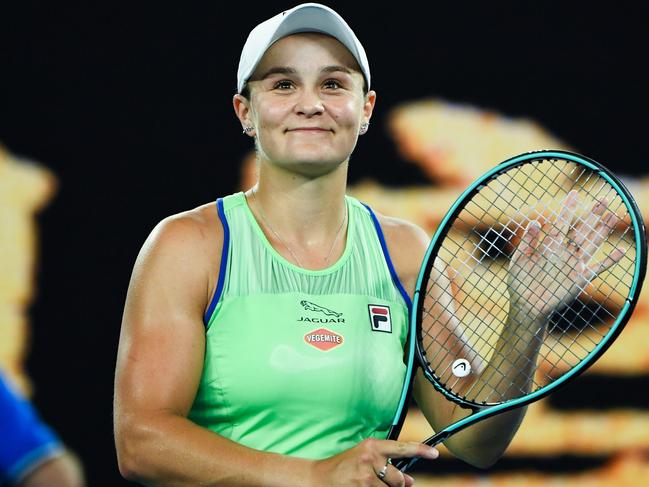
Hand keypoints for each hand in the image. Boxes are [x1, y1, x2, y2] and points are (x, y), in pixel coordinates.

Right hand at [309, 438, 438, 486]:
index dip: (420, 450)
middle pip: (399, 478)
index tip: (435, 453)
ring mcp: (366, 476)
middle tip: (381, 483)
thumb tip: (410, 480)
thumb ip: (386, 465)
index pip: (402, 447)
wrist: (319, 478)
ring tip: (368, 484)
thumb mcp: (363, 458)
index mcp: (372, 446)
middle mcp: (370, 459)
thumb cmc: (343, 467)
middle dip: (397, 484)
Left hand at [507, 190, 624, 318]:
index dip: (568, 208)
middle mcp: (565, 252)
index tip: (575, 193)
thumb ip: (528, 242)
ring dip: (603, 230)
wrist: (527, 306)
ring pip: (592, 243)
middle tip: (604, 198)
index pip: (562, 222)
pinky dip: (610, 260)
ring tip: (614, 215)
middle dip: (593, 214)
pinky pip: (599, 268)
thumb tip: (534, 222)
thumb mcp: (520, 260)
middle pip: (582, 229)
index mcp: (550, 245)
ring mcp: (575, 264)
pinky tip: (623, 251)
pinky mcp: (581, 279)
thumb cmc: (520, 282)